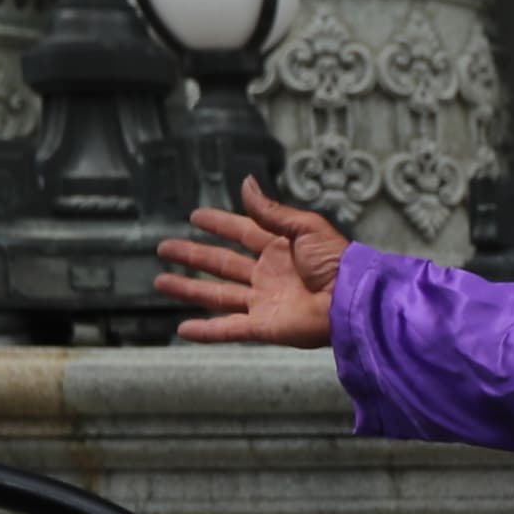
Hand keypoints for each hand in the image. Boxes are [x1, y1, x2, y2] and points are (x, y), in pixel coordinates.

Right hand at [158, 180, 346, 346]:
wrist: (353, 300)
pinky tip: (183, 328)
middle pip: (221, 263)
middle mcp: (268, 275)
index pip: (241, 232)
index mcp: (279, 248)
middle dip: (192, 255)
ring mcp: (264, 302)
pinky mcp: (264, 326)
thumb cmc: (337, 262)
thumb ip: (271, 211)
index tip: (196, 216)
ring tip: (160, 281)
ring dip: (188, 288)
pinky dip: (206, 330)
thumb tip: (246, 182)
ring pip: (217, 295)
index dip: (219, 224)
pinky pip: (229, 329)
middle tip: (165, 248)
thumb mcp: (305, 227)